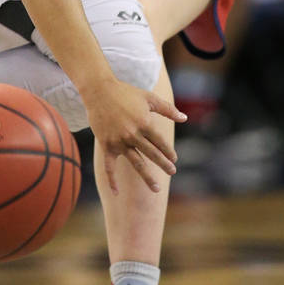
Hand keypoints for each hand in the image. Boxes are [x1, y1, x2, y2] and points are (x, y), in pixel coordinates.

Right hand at [83, 78, 184, 193]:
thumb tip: (185, 118)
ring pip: (136, 163)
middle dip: (164, 164)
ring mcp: (119, 142)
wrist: (99, 91)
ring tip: (156, 189)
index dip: (168, 151)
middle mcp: (133, 134)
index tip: (174, 159)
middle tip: (172, 172)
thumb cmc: (126, 93)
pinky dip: (112, 180)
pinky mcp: (106, 145)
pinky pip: (109, 167)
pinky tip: (116, 193)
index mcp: (144, 123)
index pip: (161, 142)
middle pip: (152, 154)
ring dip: (147, 177)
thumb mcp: (149, 98)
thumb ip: (167, 109)